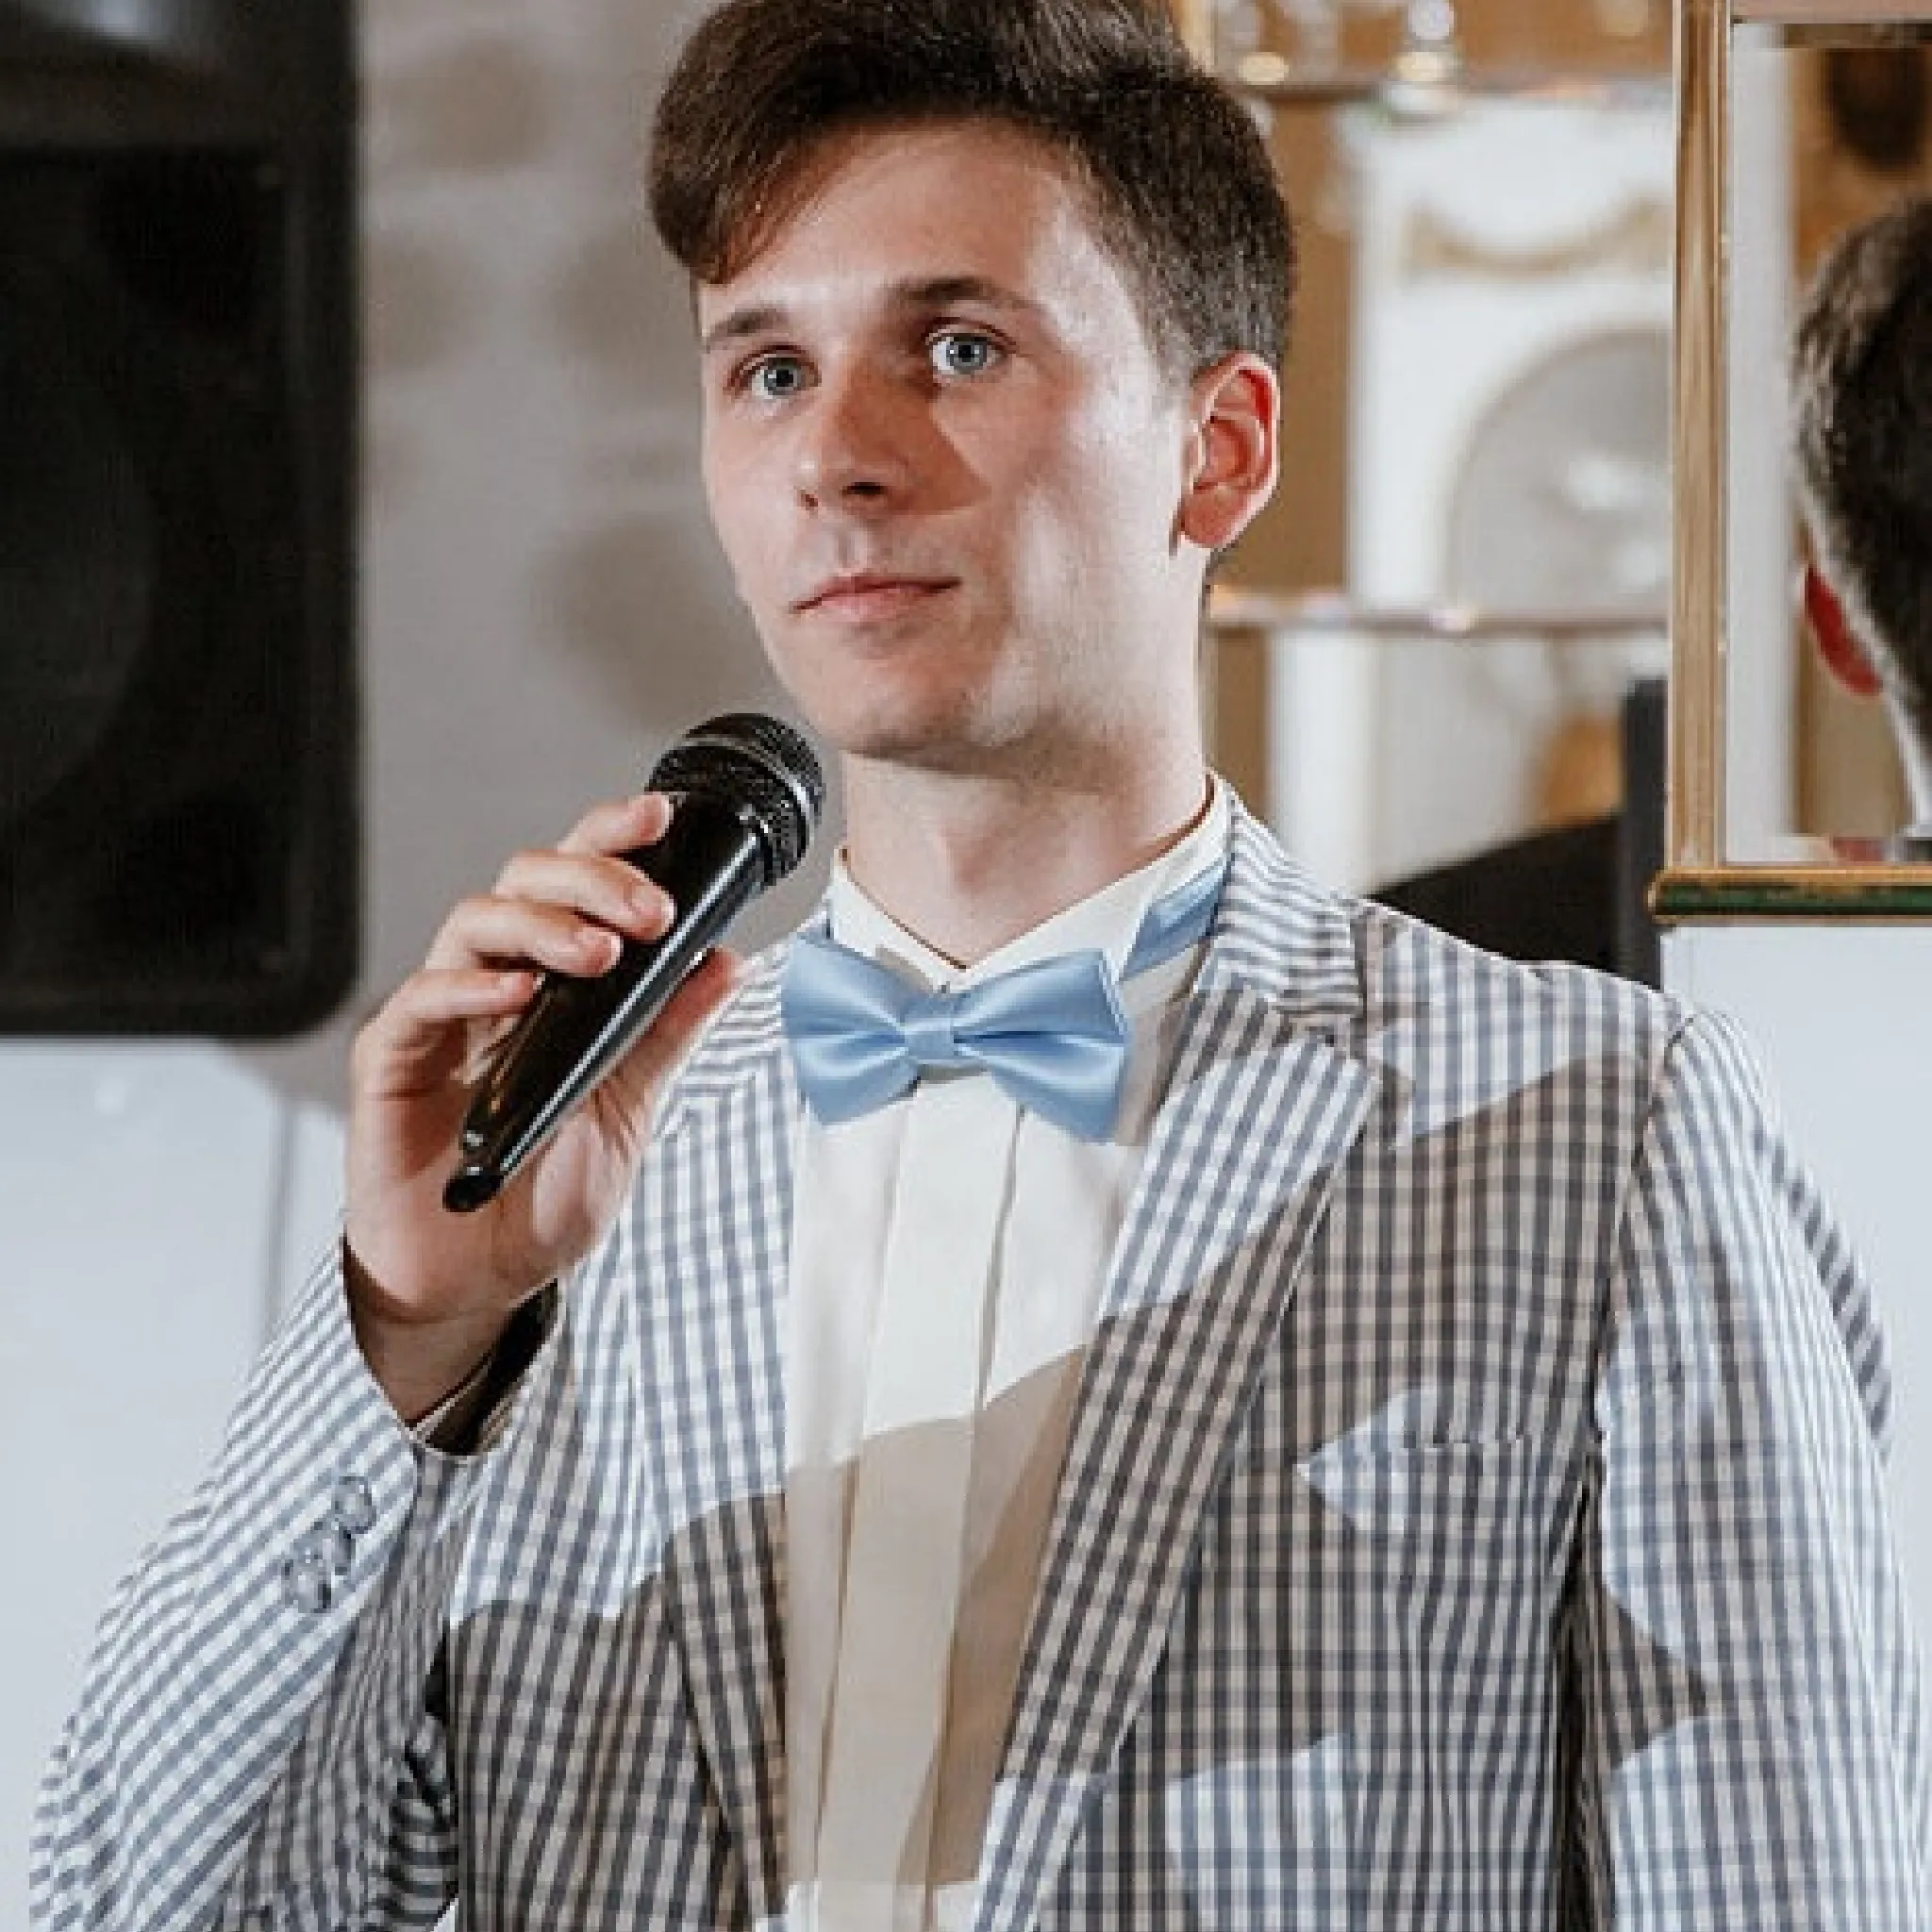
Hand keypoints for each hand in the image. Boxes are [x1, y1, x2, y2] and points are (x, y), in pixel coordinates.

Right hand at [344, 792, 742, 1419]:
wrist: (478, 1281)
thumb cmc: (544, 1194)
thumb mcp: (628, 1109)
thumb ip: (665, 1035)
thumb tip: (724, 962)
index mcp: (553, 983)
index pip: (577, 885)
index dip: (612, 839)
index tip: (662, 817)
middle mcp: (494, 982)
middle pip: (525, 879)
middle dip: (593, 878)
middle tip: (649, 912)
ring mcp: (440, 1018)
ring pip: (474, 921)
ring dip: (543, 925)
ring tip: (599, 953)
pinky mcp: (392, 1061)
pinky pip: (421, 1000)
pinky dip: (467, 985)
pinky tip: (516, 993)